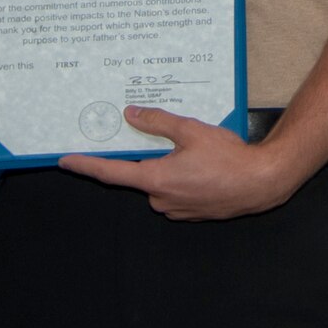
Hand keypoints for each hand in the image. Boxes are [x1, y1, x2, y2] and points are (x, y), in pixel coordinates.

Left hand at [57, 107, 302, 220]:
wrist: (262, 183)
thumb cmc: (229, 158)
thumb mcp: (191, 131)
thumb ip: (158, 122)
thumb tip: (131, 114)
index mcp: (156, 180)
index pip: (110, 173)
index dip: (86, 165)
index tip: (65, 160)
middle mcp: (161, 199)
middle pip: (141, 174)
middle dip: (152, 156)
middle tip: (175, 141)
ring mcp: (177, 209)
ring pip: (161, 182)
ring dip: (171, 167)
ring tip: (199, 153)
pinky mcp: (192, 212)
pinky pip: (177, 191)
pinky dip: (185, 177)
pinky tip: (205, 166)